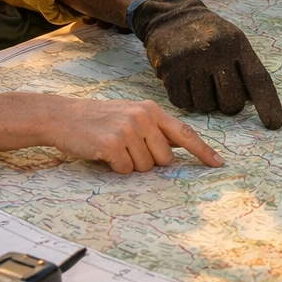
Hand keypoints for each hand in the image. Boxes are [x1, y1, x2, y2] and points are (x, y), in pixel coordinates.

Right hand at [52, 98, 225, 173]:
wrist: (63, 117)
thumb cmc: (99, 120)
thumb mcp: (131, 115)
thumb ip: (154, 129)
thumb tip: (177, 151)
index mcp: (151, 110)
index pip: (184, 133)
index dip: (202, 151)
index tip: (218, 163)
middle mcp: (143, 118)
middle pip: (165, 159)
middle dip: (149, 161)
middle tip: (127, 149)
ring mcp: (128, 130)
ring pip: (145, 168)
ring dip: (130, 165)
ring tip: (113, 148)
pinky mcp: (112, 145)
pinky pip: (125, 171)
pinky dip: (115, 168)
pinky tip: (103, 153)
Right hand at [130, 0, 281, 127]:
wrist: (171, 16)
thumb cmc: (208, 34)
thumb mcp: (232, 40)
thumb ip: (245, 68)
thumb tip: (256, 103)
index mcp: (237, 45)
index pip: (258, 79)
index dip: (268, 104)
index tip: (274, 124)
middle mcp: (216, 52)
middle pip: (231, 102)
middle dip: (228, 104)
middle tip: (219, 90)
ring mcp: (192, 61)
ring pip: (206, 106)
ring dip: (204, 101)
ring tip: (199, 81)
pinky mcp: (170, 69)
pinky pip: (183, 103)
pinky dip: (184, 99)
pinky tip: (184, 82)